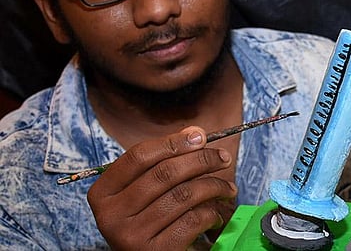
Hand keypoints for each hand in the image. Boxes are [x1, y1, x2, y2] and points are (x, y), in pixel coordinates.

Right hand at [87, 126, 237, 249]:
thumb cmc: (150, 219)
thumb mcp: (146, 190)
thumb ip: (164, 161)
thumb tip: (195, 133)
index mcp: (103, 193)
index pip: (139, 156)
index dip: (173, 142)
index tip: (201, 136)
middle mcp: (111, 216)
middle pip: (164, 173)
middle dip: (201, 160)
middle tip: (223, 157)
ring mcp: (131, 236)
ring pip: (183, 195)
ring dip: (213, 186)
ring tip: (227, 188)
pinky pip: (192, 220)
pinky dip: (211, 212)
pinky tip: (215, 214)